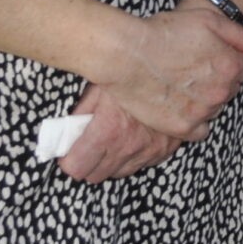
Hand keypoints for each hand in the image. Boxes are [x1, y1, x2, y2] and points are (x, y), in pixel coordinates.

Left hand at [55, 82, 184, 182]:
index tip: (69, 151)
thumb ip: (81, 112)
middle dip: (88, 162)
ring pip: (118, 173)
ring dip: (111, 161)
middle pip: (95, 176)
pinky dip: (133, 156)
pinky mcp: (164, 150)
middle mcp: (128, 146)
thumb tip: (66, 130)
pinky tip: (132, 138)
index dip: (69, 159)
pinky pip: (141, 165)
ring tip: (111, 139)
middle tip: (87, 144)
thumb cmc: (134, 71)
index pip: (76, 167)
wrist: (177, 68)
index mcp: (108, 130)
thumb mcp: (100, 85)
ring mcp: (149, 150)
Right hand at [95, 3, 242, 140]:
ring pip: (214, 108)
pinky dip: (193, 120)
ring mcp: (202, 113)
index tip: (216, 57)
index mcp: (231, 66)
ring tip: (183, 85)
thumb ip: (237, 33)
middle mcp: (220, 93)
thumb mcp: (207, 20)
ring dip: (205, 99)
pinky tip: (180, 106)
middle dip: (219, 79)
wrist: (127, 55)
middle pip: (230, 88)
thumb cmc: (164, 33)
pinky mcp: (181, 128)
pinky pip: (199, 130)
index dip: (233, 60)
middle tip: (195, 69)